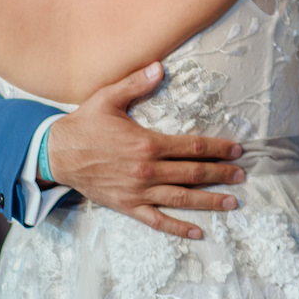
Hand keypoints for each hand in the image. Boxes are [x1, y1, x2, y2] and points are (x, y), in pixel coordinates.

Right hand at [46, 62, 244, 239]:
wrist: (55, 154)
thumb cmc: (84, 124)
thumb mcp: (108, 98)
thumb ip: (136, 83)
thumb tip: (160, 66)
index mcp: (147, 143)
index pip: (191, 146)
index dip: (217, 148)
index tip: (236, 150)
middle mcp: (146, 170)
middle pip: (193, 173)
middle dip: (221, 174)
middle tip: (242, 175)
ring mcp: (138, 191)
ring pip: (181, 198)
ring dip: (209, 201)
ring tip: (232, 202)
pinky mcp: (127, 206)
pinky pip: (157, 221)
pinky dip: (178, 228)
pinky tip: (197, 232)